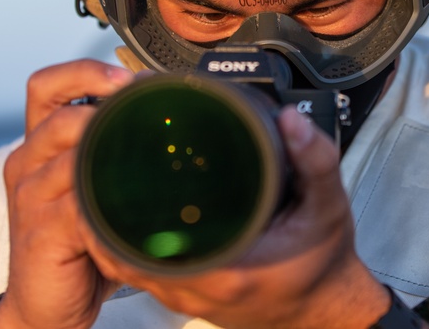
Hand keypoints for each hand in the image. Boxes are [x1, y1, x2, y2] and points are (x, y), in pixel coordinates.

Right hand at [0, 60, 133, 328]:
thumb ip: (114, 152)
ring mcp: (30, 197)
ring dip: (114, 149)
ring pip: (71, 154)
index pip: (46, 85)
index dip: (86, 72)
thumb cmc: (79, 239)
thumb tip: (173, 118)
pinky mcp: (40, 233)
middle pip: (60, 114)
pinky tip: (138, 202)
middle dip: (111, 109)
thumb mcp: (92, 185)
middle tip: (153, 112)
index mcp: (39, 143)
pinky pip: (79, 203)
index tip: (129, 78)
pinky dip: (111, 199)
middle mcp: (27, 162)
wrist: (46, 304)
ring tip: (152, 154)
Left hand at [82, 106, 390, 328]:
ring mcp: (187, 296)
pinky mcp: (185, 295)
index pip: (148, 246)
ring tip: (102, 181)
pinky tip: (120, 214)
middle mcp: (198, 288)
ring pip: (124, 265)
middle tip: (100, 162)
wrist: (325, 309)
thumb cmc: (323, 263)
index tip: (109, 172)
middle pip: (125, 252)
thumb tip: (289, 120)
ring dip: (109, 228)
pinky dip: (121, 244)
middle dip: (106, 210)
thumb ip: (316, 160)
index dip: (118, 212)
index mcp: (228, 268)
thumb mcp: (329, 206)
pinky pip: (137, 271)